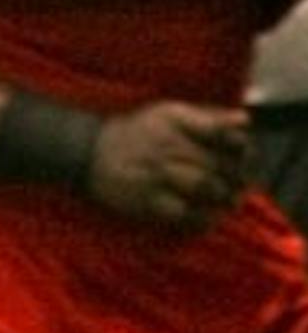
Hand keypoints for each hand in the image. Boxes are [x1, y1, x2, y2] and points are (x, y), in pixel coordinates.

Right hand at [86, 101, 250, 230]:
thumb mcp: (167, 113)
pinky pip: (186, 214)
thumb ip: (207, 117)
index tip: (242, 155)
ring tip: (227, 201)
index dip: (240, 146)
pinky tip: (207, 218)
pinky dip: (203, 219)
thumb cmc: (134, 132)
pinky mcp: (147, 201)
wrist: (88, 152)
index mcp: (174, 122)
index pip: (222, 134)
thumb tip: (245, 121)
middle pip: (218, 165)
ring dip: (223, 198)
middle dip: (236, 178)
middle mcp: (167, 146)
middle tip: (238, 185)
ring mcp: (157, 175)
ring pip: (206, 189)